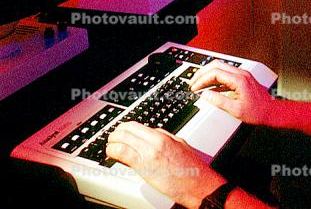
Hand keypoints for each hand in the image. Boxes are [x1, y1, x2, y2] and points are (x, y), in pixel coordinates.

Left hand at [105, 121, 225, 208]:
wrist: (199, 185)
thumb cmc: (193, 169)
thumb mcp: (180, 145)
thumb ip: (164, 138)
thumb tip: (152, 136)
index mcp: (163, 136)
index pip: (136, 125)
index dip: (124, 129)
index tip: (120, 134)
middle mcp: (155, 141)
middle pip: (127, 129)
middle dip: (116, 133)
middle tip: (113, 139)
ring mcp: (149, 152)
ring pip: (122, 138)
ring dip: (112, 142)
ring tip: (111, 147)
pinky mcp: (145, 166)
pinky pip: (123, 153)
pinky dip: (113, 151)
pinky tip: (112, 154)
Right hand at [189, 61, 274, 124]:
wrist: (271, 111)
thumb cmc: (258, 111)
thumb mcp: (236, 110)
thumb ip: (219, 101)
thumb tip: (205, 94)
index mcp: (239, 80)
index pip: (215, 73)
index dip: (202, 79)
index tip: (195, 87)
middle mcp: (241, 74)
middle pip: (216, 65)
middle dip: (202, 73)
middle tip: (194, 82)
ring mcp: (242, 75)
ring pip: (221, 67)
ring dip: (209, 74)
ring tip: (199, 83)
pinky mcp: (243, 79)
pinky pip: (226, 74)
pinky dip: (216, 78)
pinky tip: (211, 87)